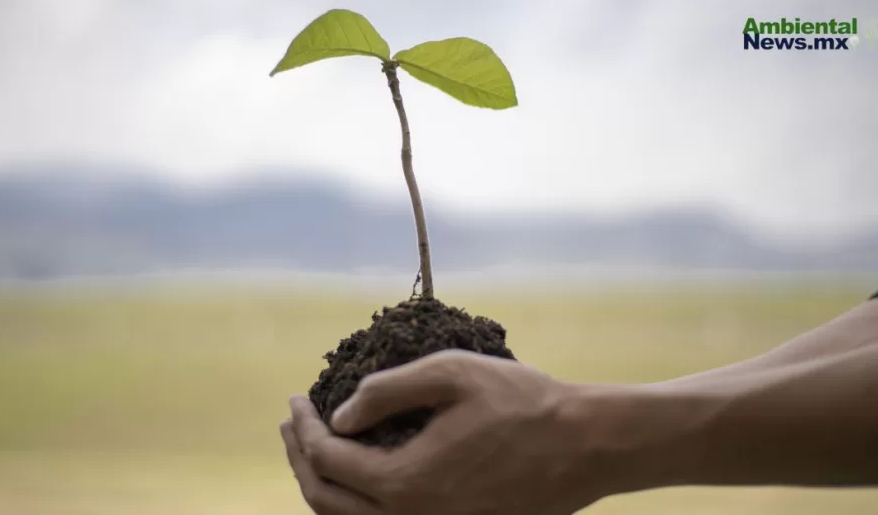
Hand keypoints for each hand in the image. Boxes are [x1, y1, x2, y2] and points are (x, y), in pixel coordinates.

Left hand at [280, 349, 617, 514]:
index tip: (296, 398)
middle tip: (292, 422)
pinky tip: (356, 475)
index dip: (303, 427)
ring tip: (311, 449)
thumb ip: (386, 392)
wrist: (585, 447)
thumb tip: (339, 415)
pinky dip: (354, 504)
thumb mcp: (452, 375)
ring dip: (322, 484)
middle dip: (300, 458)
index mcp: (405, 482)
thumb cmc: (523, 403)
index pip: (327, 460)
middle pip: (328, 500)